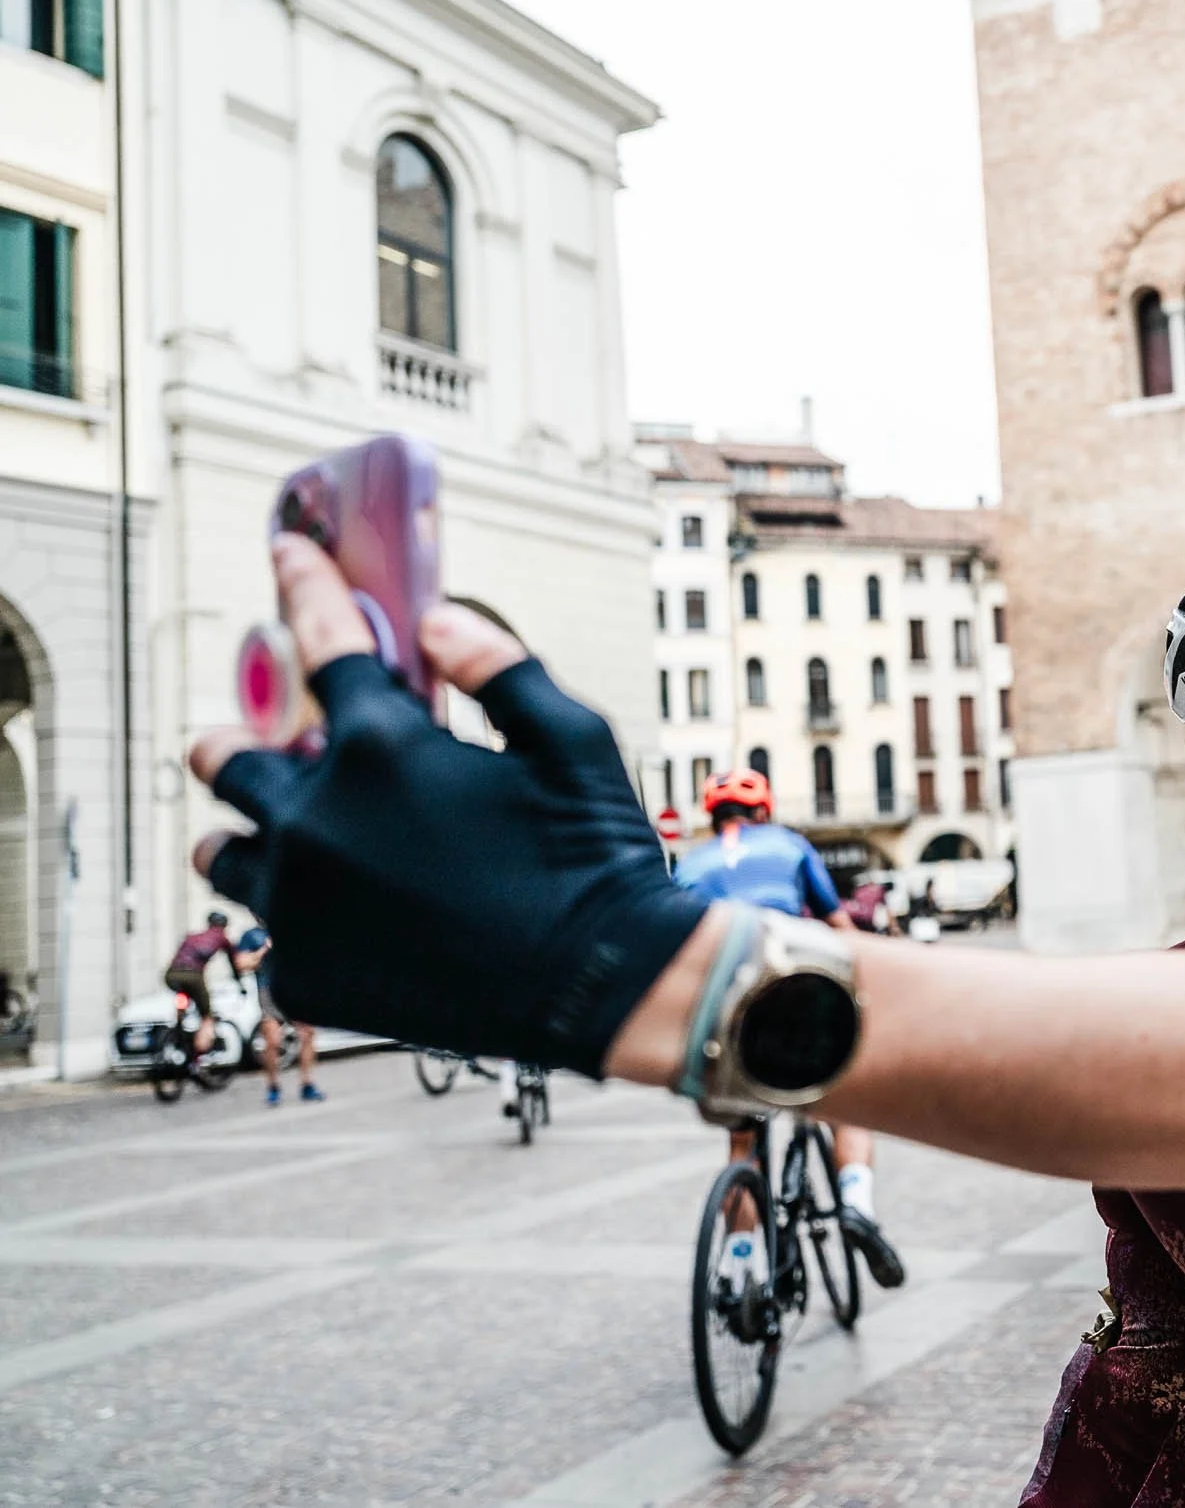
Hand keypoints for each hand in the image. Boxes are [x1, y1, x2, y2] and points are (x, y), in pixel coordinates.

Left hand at [188, 535, 710, 1077]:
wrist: (604, 989)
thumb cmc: (597, 857)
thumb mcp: (574, 739)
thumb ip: (500, 668)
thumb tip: (436, 624)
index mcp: (382, 750)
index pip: (321, 640)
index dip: (302, 586)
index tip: (286, 550)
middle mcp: (318, 824)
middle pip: (227, 760)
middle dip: (242, 744)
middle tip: (265, 750)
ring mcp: (302, 907)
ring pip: (223, 853)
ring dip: (251, 836)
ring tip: (294, 845)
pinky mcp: (307, 977)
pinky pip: (273, 938)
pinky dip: (304, 924)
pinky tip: (355, 925)